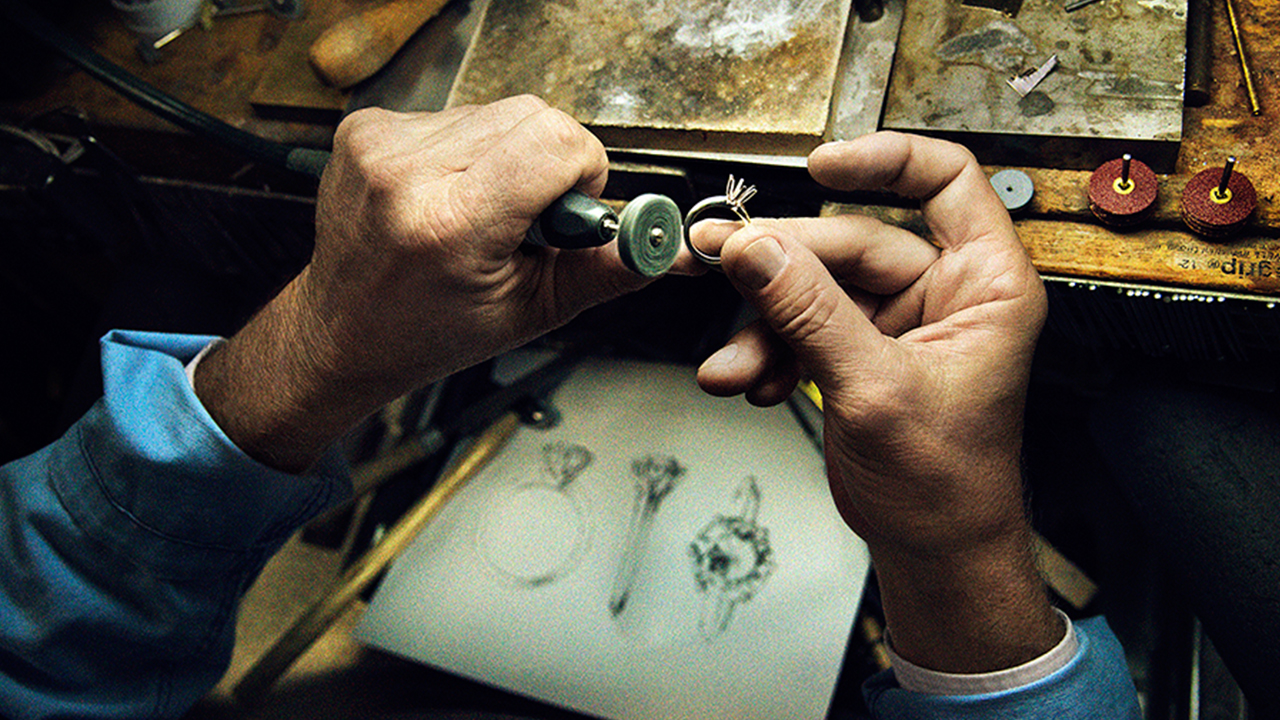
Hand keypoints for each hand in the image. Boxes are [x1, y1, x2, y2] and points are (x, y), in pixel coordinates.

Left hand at [196, 96, 669, 471]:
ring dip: (506, 156)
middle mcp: (408, 172)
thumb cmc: (428, 331)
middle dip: (548, 164)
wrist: (342, 332)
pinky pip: (456, 114)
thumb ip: (603, 272)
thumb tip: (662, 244)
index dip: (582, 174)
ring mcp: (381, 144)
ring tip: (479, 212)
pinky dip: (467, 151)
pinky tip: (447, 196)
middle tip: (522, 220)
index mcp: (451, 222)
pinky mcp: (366, 127)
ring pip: (497, 111)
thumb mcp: (529, 312)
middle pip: (534, 116)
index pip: (558, 142)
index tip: (565, 214)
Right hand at [695, 132, 1059, 672]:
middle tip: (724, 263)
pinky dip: (768, 351)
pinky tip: (751, 380)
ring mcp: (895, 323)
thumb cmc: (948, 486)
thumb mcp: (875, 390)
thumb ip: (809, 313)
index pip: (945, 181)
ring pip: (813, 288)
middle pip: (851, 241)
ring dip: (764, 324)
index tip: (822, 165)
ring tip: (734, 361)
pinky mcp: (857, 352)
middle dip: (782, 266)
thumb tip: (756, 249)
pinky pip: (800, 327)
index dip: (885, 161)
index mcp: (984, 285)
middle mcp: (942, 294)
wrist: (930, 550)